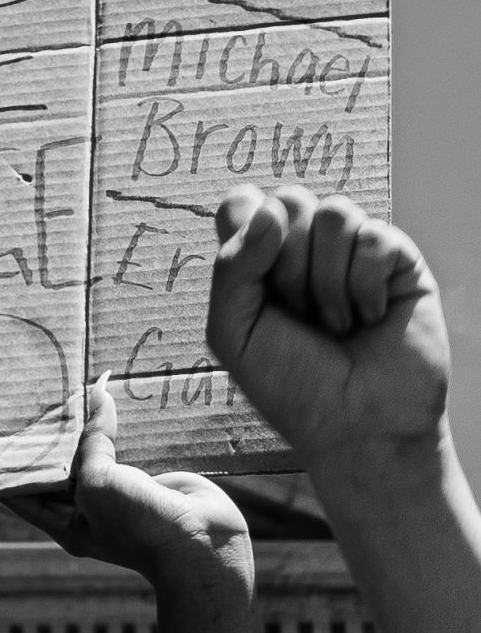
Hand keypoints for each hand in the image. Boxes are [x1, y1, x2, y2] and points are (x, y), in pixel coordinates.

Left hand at [11, 378, 253, 600]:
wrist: (203, 546)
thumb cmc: (140, 525)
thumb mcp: (98, 483)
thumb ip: (91, 441)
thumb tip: (96, 395)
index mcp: (67, 522)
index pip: (25, 488)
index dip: (9, 461)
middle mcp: (90, 506)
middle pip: (61, 462)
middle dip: (51, 432)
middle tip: (31, 392)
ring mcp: (121, 490)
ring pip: (96, 449)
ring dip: (88, 421)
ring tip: (69, 382)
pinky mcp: (149, 476)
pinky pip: (128, 443)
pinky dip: (121, 421)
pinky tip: (111, 391)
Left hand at [206, 187, 448, 465]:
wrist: (359, 431)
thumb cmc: (294, 387)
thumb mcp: (233, 333)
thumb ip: (231, 267)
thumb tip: (270, 210)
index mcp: (261, 257)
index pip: (244, 202)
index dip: (247, 229)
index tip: (258, 280)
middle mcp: (308, 247)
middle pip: (289, 200)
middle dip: (289, 265)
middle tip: (301, 314)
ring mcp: (355, 251)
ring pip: (335, 213)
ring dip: (329, 281)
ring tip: (337, 323)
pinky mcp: (400, 262)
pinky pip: (376, 237)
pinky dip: (367, 285)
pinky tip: (370, 318)